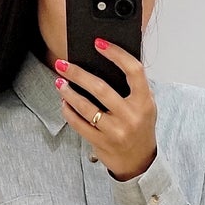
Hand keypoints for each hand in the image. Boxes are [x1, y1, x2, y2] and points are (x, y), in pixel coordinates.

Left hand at [53, 41, 156, 181]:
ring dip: (69, 93)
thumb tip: (108, 60)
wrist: (139, 161)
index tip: (99, 43)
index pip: (133, 70)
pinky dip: (69, 112)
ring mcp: (115, 131)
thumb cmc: (140, 127)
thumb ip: (133, 86)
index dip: (116, 54)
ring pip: (86, 107)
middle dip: (78, 73)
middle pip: (100, 88)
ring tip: (59, 82)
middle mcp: (131, 116)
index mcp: (144, 102)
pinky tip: (64, 103)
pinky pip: (80, 124)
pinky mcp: (101, 143)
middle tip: (63, 64)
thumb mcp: (145, 105)